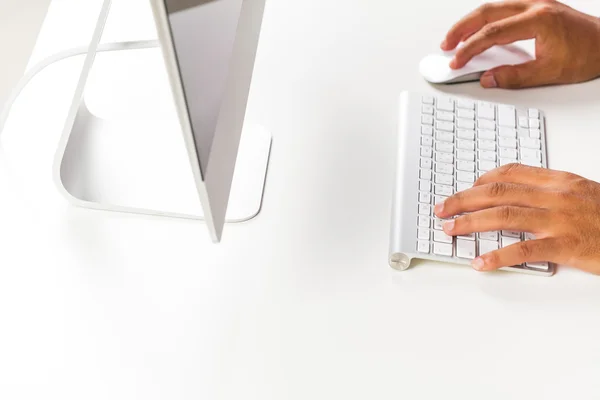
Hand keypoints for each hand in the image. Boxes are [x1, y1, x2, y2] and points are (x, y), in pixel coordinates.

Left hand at [434, 164, 599, 273]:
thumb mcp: (581, 194)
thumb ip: (549, 192)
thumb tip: (516, 197)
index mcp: (559, 181)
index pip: (511, 172)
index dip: (481, 180)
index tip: (465, 189)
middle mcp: (556, 196)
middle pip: (499, 192)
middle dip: (464, 199)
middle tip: (443, 208)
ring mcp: (561, 220)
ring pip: (505, 215)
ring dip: (472, 222)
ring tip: (451, 229)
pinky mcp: (567, 246)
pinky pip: (525, 250)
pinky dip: (499, 256)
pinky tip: (481, 263)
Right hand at [441, 0, 599, 88]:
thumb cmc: (588, 54)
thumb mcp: (550, 73)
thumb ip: (515, 77)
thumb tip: (488, 78)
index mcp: (538, 20)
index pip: (492, 32)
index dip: (469, 48)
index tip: (456, 61)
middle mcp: (536, 5)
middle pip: (486, 12)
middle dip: (461, 29)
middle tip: (446, 45)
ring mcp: (537, 2)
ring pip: (493, 6)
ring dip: (471, 21)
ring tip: (455, 38)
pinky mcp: (538, 6)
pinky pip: (503, 6)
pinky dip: (485, 17)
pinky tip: (478, 27)